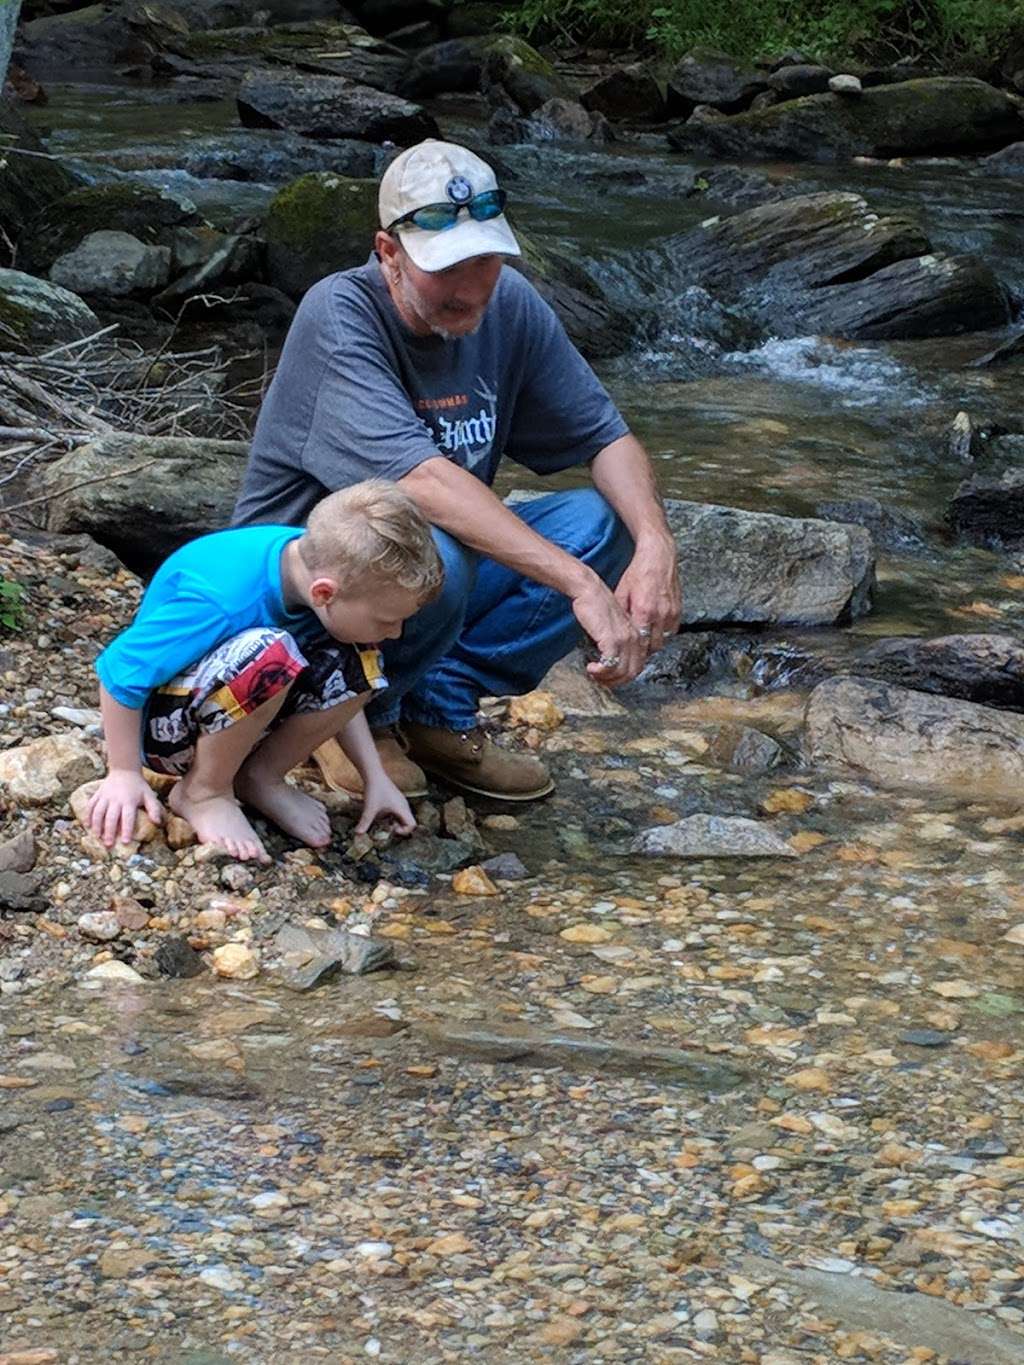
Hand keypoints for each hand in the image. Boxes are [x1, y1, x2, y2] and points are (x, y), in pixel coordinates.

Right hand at [86, 769, 163, 846]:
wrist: (124, 770)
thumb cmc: (138, 787)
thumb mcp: (149, 795)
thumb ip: (154, 809)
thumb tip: (158, 822)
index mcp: (129, 801)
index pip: (128, 818)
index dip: (126, 830)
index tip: (125, 842)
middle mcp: (116, 799)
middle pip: (111, 817)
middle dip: (109, 831)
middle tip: (109, 844)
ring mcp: (105, 796)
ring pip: (98, 812)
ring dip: (97, 825)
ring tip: (97, 837)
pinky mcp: (97, 794)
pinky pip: (90, 805)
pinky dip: (87, 815)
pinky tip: (87, 825)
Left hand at [357, 774, 415, 834]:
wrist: (373, 774)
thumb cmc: (374, 790)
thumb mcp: (369, 809)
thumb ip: (364, 823)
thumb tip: (357, 834)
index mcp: (402, 808)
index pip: (412, 825)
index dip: (404, 831)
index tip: (392, 830)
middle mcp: (404, 805)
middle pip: (408, 822)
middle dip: (399, 828)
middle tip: (387, 829)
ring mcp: (400, 801)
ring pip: (403, 817)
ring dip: (396, 822)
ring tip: (384, 823)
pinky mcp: (395, 799)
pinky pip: (398, 812)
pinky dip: (392, 816)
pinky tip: (381, 815)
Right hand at [571, 577, 643, 685]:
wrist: (589, 590)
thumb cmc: (596, 604)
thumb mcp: (612, 625)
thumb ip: (617, 640)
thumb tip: (611, 658)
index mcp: (637, 635)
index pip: (638, 665)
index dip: (622, 676)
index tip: (608, 676)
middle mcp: (635, 638)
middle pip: (632, 672)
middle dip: (615, 681)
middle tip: (600, 680)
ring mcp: (625, 639)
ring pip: (623, 672)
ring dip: (607, 679)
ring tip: (594, 674)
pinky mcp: (612, 640)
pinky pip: (611, 666)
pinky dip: (600, 672)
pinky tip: (591, 668)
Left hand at [614, 534, 680, 658]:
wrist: (658, 556)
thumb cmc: (639, 572)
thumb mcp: (621, 593)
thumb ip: (621, 615)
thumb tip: (615, 630)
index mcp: (644, 611)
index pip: (640, 643)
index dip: (633, 652)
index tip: (626, 655)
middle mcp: (660, 614)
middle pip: (653, 646)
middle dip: (643, 651)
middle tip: (634, 650)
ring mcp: (671, 612)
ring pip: (664, 640)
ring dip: (653, 642)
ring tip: (643, 639)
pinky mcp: (678, 610)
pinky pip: (672, 631)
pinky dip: (663, 633)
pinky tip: (654, 628)